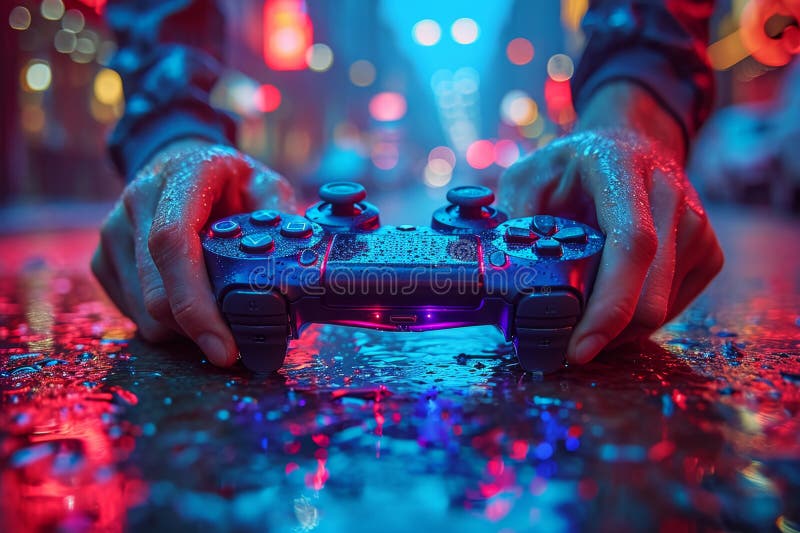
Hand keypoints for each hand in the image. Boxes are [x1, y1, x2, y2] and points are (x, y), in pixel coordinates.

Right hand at [92, 139, 295, 365]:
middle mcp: (138, 200)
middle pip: (156, 292)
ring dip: (185, 331)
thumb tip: (298, 272)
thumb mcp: (266, 186)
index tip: (225, 347)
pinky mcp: (103, 260)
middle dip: (199, 332)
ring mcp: (113, 232)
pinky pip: (134, 315)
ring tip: (218, 315)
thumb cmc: (229, 181)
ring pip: (144, 314)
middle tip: (237, 346)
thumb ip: (282, 222)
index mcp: (182, 176)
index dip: (196, 303)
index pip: (173, 242)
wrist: (178, 162)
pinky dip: (168, 326)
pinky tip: (194, 305)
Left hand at [498, 129, 722, 364]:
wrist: (631, 145)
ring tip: (581, 315)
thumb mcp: (528, 176)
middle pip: (651, 293)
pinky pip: (671, 310)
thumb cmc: (572, 167)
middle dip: (604, 333)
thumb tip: (498, 276)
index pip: (632, 245)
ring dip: (618, 330)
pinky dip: (636, 320)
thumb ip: (512, 220)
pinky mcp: (709, 252)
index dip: (609, 304)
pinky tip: (609, 299)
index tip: (579, 348)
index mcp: (621, 169)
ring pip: (660, 311)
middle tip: (562, 344)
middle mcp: (669, 194)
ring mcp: (697, 225)